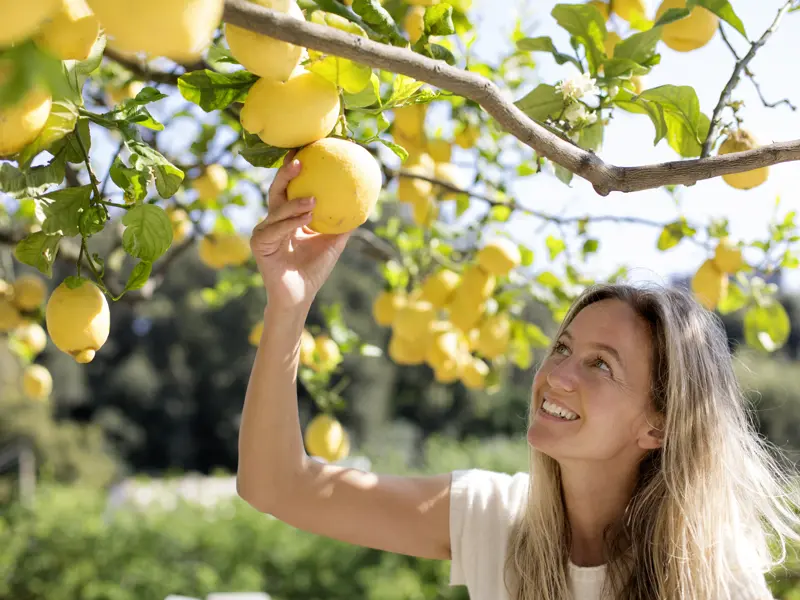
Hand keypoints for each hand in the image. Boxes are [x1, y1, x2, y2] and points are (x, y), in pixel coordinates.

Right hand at [250, 150, 351, 309]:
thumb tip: (365, 202)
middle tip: (300, 160)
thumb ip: (344, 222)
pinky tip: (306, 216)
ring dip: (295, 203)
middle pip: (277, 190)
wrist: (299, 296)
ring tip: (313, 199)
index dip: (295, 169)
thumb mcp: (333, 241)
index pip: (290, 188)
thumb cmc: (315, 269)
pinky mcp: (259, 244)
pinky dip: (290, 223)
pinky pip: (275, 230)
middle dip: (286, 174)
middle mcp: (273, 220)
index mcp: (288, 217)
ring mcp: (264, 231)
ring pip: (277, 210)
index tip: (306, 150)